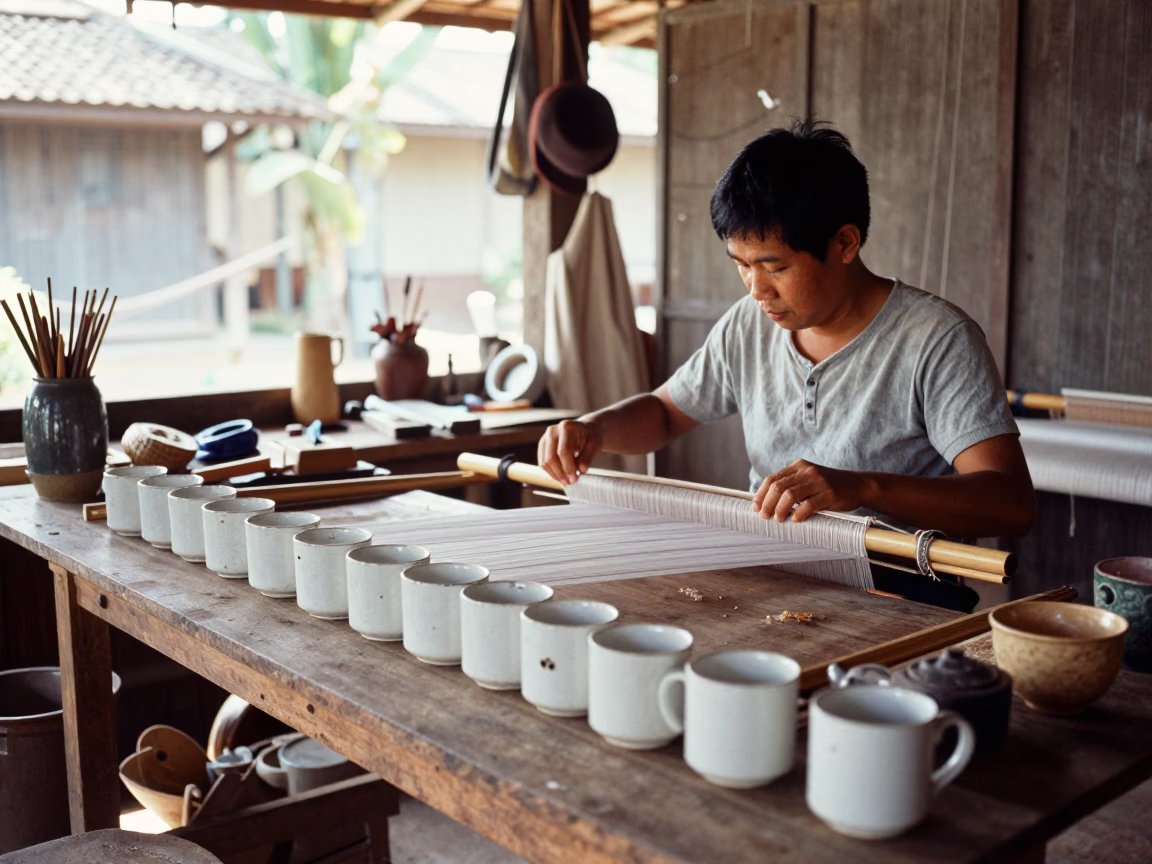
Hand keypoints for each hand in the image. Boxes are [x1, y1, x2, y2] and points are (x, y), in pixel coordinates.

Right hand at [537, 418, 603, 484]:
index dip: (568, 467)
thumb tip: (581, 470)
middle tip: (570, 482)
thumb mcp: (595, 445)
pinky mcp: (543, 445)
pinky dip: (551, 472)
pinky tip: (561, 476)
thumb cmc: (590, 437)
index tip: (574, 478)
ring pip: (544, 461)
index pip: (563, 451)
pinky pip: (542, 462)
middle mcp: (553, 431)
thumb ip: (587, 457)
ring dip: (555, 475)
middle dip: (560, 473)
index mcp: (567, 427)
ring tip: (566, 481)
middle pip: (551, 457)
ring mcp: (545, 437)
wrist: (585, 430)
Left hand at [752, 459, 867, 521]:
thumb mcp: (808, 480)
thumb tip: (766, 502)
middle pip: (778, 487)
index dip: (761, 494)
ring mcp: (819, 481)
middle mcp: (807, 471)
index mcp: (798, 466)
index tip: (755, 508)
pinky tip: (795, 520)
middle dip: (768, 503)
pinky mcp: (829, 494)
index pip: (772, 479)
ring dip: (780, 509)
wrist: (857, 485)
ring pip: (790, 495)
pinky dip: (799, 513)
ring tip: (778, 519)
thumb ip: (791, 486)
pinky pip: (809, 504)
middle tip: (764, 516)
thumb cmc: (828, 487)